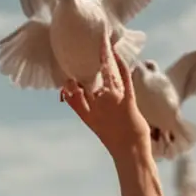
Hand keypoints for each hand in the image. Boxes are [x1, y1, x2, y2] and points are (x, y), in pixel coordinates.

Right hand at [61, 33, 149, 159]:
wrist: (131, 153)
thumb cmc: (116, 140)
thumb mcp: (95, 125)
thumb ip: (83, 108)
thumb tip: (74, 92)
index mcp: (88, 115)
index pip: (73, 96)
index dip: (68, 86)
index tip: (65, 77)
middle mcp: (98, 107)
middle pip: (88, 81)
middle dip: (83, 65)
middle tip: (82, 47)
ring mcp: (113, 103)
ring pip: (105, 76)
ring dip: (103, 58)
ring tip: (102, 43)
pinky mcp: (128, 102)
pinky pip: (124, 79)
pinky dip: (120, 65)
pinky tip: (116, 54)